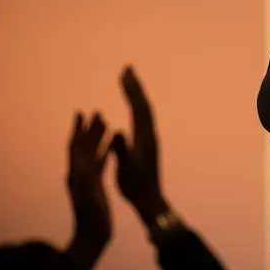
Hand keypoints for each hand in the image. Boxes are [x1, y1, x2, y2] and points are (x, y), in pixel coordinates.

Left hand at [66, 111, 111, 269]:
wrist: (91, 236)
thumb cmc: (91, 218)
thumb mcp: (88, 196)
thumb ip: (85, 178)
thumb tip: (83, 160)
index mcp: (76, 173)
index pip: (76, 146)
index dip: (78, 129)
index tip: (81, 113)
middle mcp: (79, 174)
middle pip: (84, 146)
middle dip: (89, 129)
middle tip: (98, 113)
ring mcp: (87, 180)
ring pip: (92, 153)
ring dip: (97, 138)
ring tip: (106, 125)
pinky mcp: (96, 186)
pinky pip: (100, 164)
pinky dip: (104, 153)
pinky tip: (111, 149)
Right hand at [108, 66, 167, 222]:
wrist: (150, 200)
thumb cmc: (136, 188)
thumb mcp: (127, 170)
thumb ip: (123, 150)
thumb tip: (118, 131)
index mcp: (144, 139)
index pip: (139, 108)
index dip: (132, 91)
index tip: (124, 74)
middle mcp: (150, 135)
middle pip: (144, 105)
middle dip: (135, 86)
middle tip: (128, 69)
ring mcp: (150, 139)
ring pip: (145, 111)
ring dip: (137, 94)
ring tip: (128, 80)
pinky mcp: (148, 144)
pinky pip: (143, 118)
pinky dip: (137, 106)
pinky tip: (133, 105)